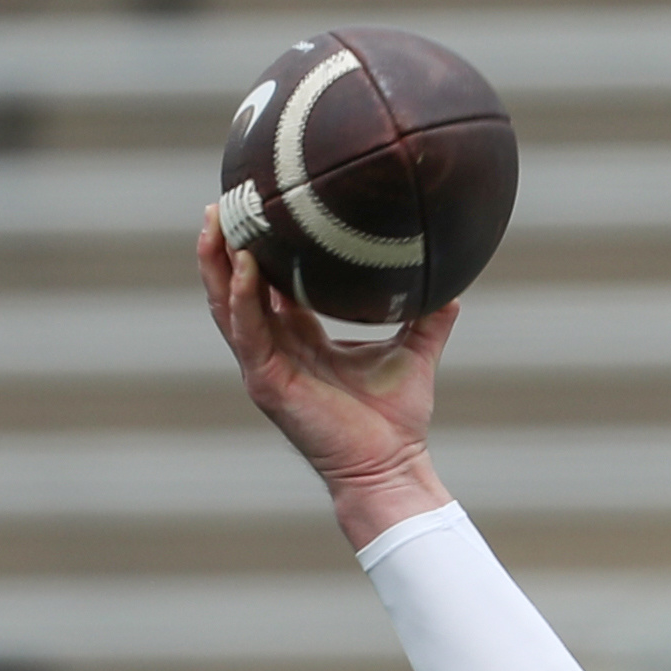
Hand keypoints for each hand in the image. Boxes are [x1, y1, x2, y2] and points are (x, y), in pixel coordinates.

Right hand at [199, 205, 457, 547]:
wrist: (391, 467)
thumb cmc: (395, 422)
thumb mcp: (413, 354)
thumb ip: (428, 319)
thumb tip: (455, 286)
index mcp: (299, 338)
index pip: (266, 284)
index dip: (256, 247)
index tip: (257, 206)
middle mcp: (275, 348)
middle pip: (234, 287)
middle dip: (222, 245)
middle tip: (221, 202)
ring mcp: (265, 366)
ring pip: (227, 305)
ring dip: (218, 262)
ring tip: (216, 220)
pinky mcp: (267, 383)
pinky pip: (247, 331)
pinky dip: (242, 297)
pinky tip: (243, 264)